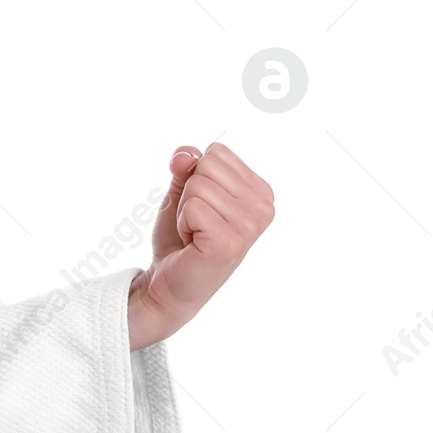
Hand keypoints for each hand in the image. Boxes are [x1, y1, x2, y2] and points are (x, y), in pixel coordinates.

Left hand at [127, 141, 273, 349]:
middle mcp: (263, 209)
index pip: (217, 152)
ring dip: (184, 209)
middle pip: (208, 165)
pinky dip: (183, 222)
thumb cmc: (182, 235)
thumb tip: (186, 155)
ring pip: (197, 185)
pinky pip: (192, 206)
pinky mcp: (230, 242)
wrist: (169, 280)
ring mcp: (250, 227)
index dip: (197, 176)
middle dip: (189, 191)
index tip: (203, 206)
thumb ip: (187, 164)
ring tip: (195, 233)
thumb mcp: (183, 189)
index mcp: (260, 192)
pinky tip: (193, 242)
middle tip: (196, 221)